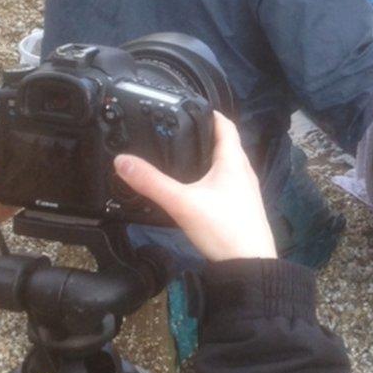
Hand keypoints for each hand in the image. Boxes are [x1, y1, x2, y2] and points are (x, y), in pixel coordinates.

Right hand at [114, 113, 276, 261]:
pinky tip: (197, 190)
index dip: (210, 113)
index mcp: (233, 161)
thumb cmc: (223, 228)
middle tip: (180, 131)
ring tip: (184, 158)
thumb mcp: (182, 203)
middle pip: (226, 145)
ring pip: (227, 165)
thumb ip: (151, 182)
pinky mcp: (243, 208)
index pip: (226, 126)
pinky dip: (212, 179)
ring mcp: (246, 191)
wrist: (251, 266)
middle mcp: (244, 172)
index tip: (190, 107)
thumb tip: (122, 161)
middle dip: (205, 136)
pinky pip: (227, 184)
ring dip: (209, 158)